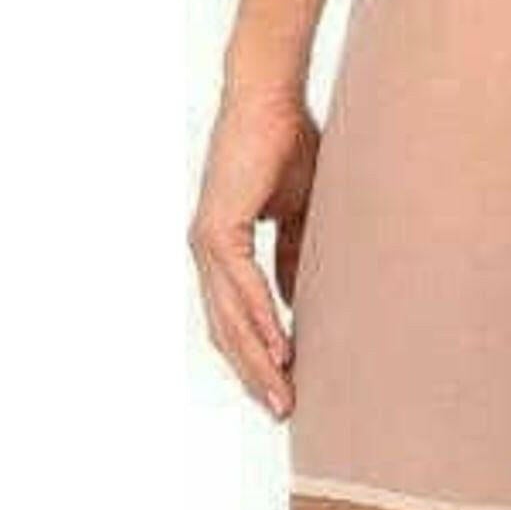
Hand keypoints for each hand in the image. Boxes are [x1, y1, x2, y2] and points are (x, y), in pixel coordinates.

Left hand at [190, 85, 319, 419]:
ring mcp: (207, 243)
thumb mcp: (302, 211)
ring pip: (230, 319)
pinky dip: (261, 323)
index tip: (283, 388)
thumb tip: (303, 299)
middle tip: (282, 412)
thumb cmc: (289, 143)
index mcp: (222, 248)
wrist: (271, 98)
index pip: (235, 316)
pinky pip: (240, 290)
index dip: (257, 354)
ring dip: (256, 362)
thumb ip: (297, 255)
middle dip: (253, 375)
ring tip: (283, 395)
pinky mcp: (216, 230)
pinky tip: (281, 350)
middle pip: (227, 331)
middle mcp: (208, 252)